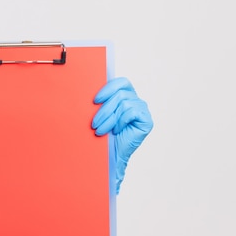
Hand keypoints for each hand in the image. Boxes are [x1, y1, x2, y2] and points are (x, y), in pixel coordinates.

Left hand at [92, 77, 152, 192]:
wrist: (113, 153)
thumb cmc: (106, 133)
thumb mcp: (102, 114)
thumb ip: (102, 101)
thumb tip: (89, 89)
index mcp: (127, 95)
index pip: (122, 82)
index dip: (108, 88)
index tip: (95, 100)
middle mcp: (137, 101)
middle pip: (120, 94)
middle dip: (104, 110)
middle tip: (94, 123)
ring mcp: (143, 110)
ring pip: (124, 104)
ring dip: (109, 119)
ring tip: (101, 130)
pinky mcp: (147, 120)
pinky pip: (131, 112)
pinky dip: (120, 122)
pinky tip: (116, 131)